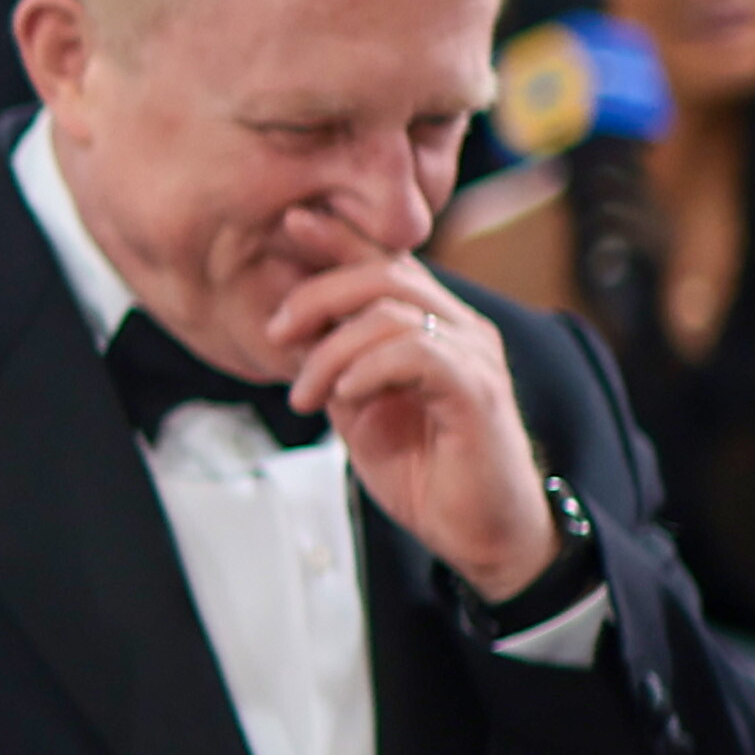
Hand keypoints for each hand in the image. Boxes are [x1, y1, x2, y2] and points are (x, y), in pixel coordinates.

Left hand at [260, 246, 558, 596]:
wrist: (477, 533)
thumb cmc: (425, 470)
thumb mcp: (359, 408)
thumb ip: (334, 363)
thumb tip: (289, 326)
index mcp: (435, 325)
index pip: (387, 262)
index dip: (340, 237)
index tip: (291, 222)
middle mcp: (461, 329)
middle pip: (386, 273)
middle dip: (318, 294)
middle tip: (276, 332)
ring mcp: (474, 357)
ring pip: (394, 312)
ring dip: (331, 350)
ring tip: (305, 394)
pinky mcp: (478, 393)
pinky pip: (418, 353)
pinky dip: (368, 368)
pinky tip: (344, 396)